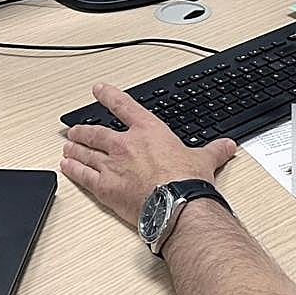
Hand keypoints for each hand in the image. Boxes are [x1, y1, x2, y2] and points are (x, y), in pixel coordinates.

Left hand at [61, 83, 237, 227]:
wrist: (176, 205)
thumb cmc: (186, 180)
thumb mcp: (204, 159)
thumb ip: (214, 150)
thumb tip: (228, 146)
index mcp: (149, 132)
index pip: (125, 107)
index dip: (109, 96)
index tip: (99, 89)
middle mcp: (126, 145)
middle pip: (96, 133)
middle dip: (83, 131)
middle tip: (75, 130)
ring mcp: (113, 166)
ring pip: (85, 153)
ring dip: (75, 150)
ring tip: (67, 148)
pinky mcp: (105, 188)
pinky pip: (83, 176)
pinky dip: (73, 171)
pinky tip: (66, 168)